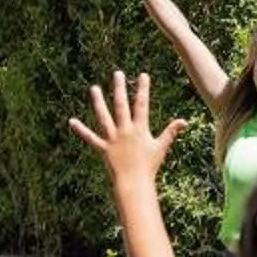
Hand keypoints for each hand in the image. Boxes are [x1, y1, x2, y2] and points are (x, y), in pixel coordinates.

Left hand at [70, 72, 189, 182]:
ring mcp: (113, 139)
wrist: (135, 183)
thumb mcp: (161, 147)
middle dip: (120, 88)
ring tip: (94, 88)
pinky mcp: (103, 148)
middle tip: (117, 73)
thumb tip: (184, 121)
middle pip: (121, 106)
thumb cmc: (149, 166)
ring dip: (99, 102)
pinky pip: (91, 138)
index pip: (142, 105)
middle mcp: (125, 131)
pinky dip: (81, 130)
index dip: (143, 89)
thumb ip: (171, 132)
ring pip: (104, 117)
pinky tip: (72, 121)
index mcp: (140, 129)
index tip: (143, 75)